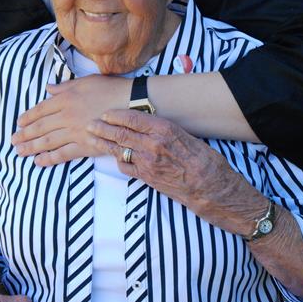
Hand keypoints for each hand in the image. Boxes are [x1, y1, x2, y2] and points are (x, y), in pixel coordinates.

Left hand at [11, 75, 129, 164]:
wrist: (132, 104)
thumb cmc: (111, 89)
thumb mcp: (85, 81)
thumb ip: (64, 86)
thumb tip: (48, 88)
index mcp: (65, 98)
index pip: (40, 109)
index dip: (28, 117)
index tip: (19, 123)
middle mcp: (66, 116)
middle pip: (40, 127)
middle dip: (24, 135)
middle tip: (13, 140)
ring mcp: (75, 132)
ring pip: (47, 142)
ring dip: (31, 147)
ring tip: (20, 152)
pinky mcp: (85, 145)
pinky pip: (63, 154)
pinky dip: (49, 158)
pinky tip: (39, 161)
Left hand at [86, 109, 265, 233]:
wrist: (213, 189)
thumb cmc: (206, 161)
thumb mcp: (188, 137)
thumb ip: (167, 131)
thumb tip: (152, 124)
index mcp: (165, 129)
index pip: (133, 118)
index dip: (116, 115)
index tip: (106, 112)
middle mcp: (153, 145)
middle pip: (121, 133)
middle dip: (102, 128)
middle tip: (90, 123)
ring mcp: (148, 163)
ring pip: (119, 150)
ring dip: (103, 143)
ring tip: (92, 138)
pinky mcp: (147, 179)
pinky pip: (126, 167)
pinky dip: (119, 161)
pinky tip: (115, 157)